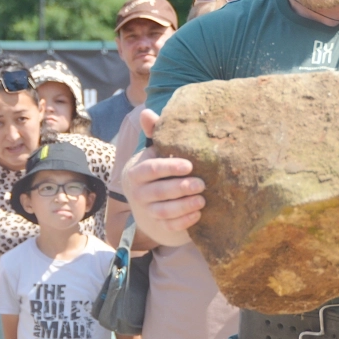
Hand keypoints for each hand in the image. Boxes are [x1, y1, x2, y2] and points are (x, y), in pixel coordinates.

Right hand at [120, 109, 205, 244]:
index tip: (190, 165)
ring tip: (202, 200)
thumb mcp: (155, 152)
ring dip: (184, 206)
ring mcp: (146, 211)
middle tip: (202, 184)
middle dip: (181, 188)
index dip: (169, 167)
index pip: (150, 169)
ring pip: (163, 211)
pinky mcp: (157, 226)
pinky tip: (198, 214)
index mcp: (136, 172)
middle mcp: (138, 193)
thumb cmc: (157, 172)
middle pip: (158, 192)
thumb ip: (154, 133)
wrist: (149, 204)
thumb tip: (147, 112)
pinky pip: (169, 226)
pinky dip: (184, 221)